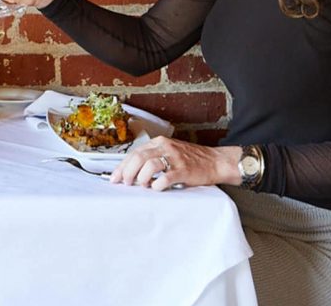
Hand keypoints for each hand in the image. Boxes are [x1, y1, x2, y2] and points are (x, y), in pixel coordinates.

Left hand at [109, 136, 239, 191]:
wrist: (215, 161)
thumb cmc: (190, 159)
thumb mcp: (168, 152)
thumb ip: (151, 158)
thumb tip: (130, 171)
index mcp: (159, 142)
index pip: (134, 153)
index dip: (122, 166)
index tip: (115, 177)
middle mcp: (165, 147)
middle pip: (138, 157)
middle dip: (127, 172)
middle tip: (126, 183)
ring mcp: (175, 158)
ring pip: (149, 165)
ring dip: (141, 178)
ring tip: (143, 185)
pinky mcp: (184, 170)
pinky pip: (165, 178)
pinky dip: (157, 185)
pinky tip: (156, 188)